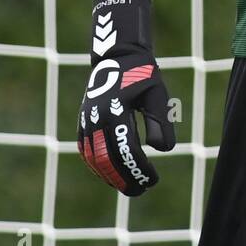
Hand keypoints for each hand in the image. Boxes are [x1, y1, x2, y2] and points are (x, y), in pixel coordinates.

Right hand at [76, 0, 175, 194]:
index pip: (127, 150)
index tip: (153, 180)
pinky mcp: (82, 121)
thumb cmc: (142, 73)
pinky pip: (86, 150)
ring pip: (93, 158)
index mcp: (115, 109)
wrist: (117, 55)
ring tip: (128, 187)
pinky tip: (111, 175)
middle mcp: (96, 117)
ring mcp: (86, 120)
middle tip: (141, 190)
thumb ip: (160, 120)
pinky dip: (97, 165)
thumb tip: (163, 150)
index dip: (139, 169)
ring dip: (110, 176)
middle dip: (124, 178)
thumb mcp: (157, 94)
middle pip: (108, 159)